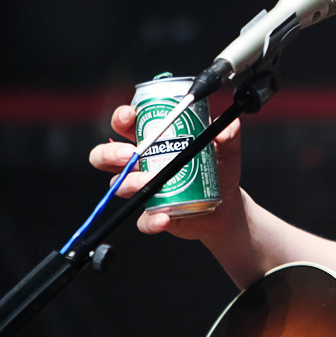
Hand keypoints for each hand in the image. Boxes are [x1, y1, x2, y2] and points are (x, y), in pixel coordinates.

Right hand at [87, 104, 244, 242]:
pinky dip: (151, 220)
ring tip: (151, 181)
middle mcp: (141, 165)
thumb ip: (229, 136)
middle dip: (111, 153)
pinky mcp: (152, 215)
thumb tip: (227, 128)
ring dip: (130, 183)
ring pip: (119, 186)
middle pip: (106, 156)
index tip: (130, 116)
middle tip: (130, 154)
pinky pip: (143, 220)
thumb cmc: (218, 171)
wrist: (227, 207)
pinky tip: (165, 217)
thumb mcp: (227, 150)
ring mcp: (143, 190)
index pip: (126, 124)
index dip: (122, 117)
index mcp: (153, 142)